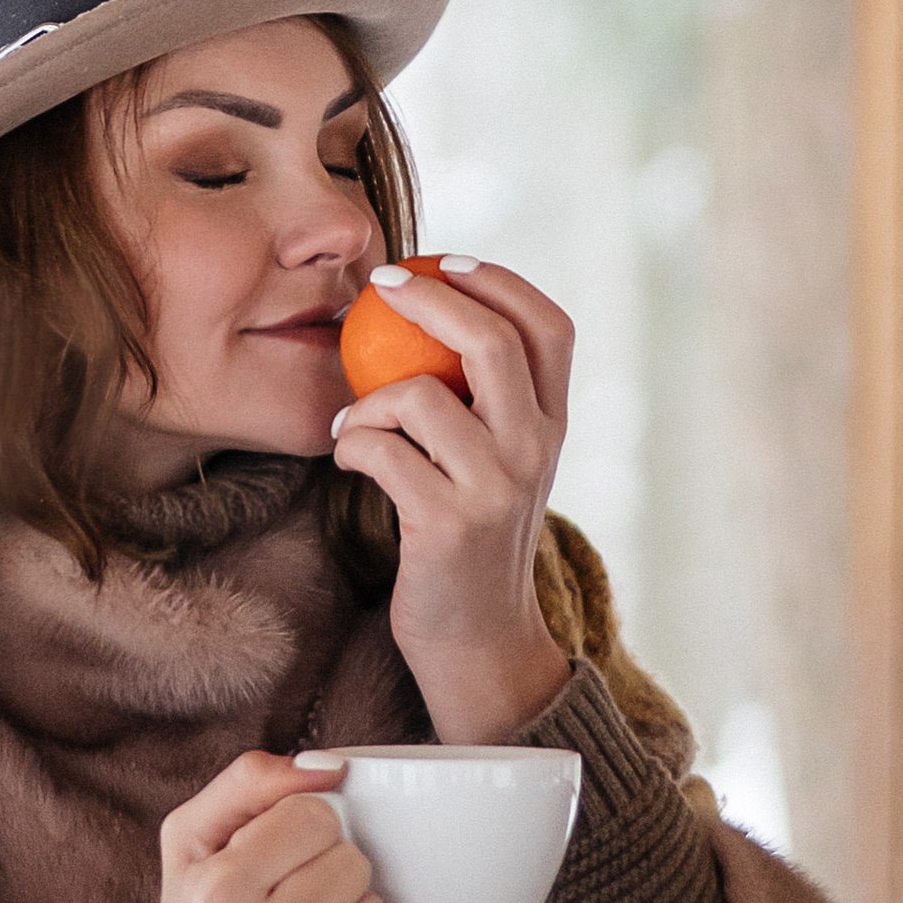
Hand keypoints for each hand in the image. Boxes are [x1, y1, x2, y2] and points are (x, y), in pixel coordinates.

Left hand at [329, 258, 573, 741]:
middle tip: (379, 284)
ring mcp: (496, 488)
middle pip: (491, 341)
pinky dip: (352, 444)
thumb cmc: (471, 541)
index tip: (447, 260)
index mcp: (554, 426)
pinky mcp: (447, 525)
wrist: (480, 643)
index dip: (500, 280)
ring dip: (369, 398)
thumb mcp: (500, 466)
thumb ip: (488, 403)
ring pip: (421, 396)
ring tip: (355, 422)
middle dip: (429, 299)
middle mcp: (537, 450)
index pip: (549, 327)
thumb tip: (432, 310)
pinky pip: (381, 451)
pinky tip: (348, 457)